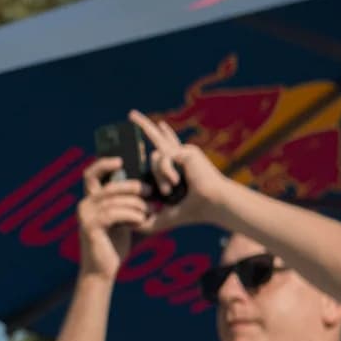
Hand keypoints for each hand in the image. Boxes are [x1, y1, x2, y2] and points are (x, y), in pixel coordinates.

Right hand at [74, 156, 152, 279]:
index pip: (91, 174)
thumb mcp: (122, 219)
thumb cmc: (114, 244)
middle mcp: (84, 205)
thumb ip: (127, 203)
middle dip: (133, 186)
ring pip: (116, 200)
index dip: (104, 163)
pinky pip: (115, 213)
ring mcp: (85, 216)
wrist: (102, 270)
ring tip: (147, 213)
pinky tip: (140, 221)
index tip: (121, 161)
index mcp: (90, 200)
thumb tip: (146, 185)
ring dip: (136, 205)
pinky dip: (131, 215)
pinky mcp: (90, 227)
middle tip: (150, 191)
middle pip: (110, 186)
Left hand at [130, 109, 231, 233]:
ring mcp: (184, 152)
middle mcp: (181, 156)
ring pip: (154, 157)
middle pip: (158, 136)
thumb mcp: (165, 217)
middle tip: (130, 114)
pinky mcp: (186, 151)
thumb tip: (129, 227)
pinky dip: (165, 173)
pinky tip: (177, 181)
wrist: (211, 204)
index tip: (159, 125)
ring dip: (159, 176)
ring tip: (171, 189)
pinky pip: (163, 159)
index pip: (167, 148)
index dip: (162, 135)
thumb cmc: (194, 211)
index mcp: (179, 166)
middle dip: (143, 124)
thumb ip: (148, 221)